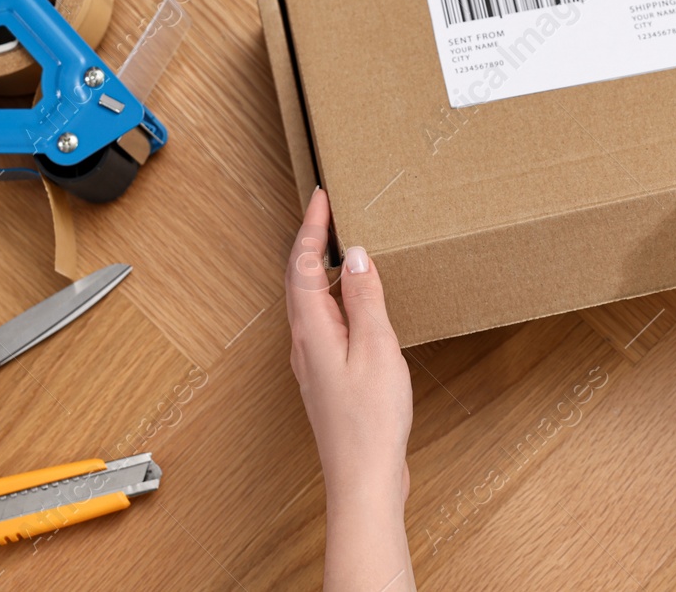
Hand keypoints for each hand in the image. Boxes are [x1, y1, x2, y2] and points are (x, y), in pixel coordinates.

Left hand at [285, 188, 415, 591]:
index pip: (301, 264)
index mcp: (311, 329)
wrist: (364, 479)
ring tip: (344, 246)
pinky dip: (337, 299)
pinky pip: (326, 323)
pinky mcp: (328, 377)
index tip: (321, 196)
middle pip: (299, 281)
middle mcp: (304, 343)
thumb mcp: (376, 347)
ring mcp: (314, 362)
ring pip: (311, 303)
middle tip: (329, 212)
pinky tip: (359, 303)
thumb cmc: (370, 421)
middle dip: (311, 242)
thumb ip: (364, 297)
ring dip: (322, 270)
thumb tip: (353, 254)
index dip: (310, 227)